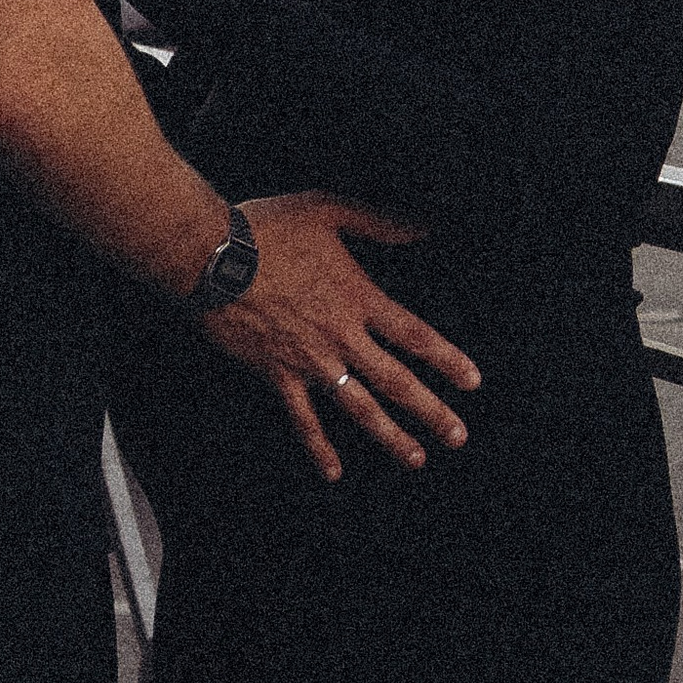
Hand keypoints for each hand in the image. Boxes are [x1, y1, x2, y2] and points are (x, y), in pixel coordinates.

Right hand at [201, 190, 480, 481]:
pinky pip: (302, 419)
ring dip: (389, 435)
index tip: (472, 382)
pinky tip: (334, 472)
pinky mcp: (276, 375)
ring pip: (358, 407)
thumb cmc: (267, 229)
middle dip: (430, 411)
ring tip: (416, 459)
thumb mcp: (328, 210)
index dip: (446, 360)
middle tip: (458, 437)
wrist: (209, 258)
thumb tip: (425, 226)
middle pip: (396, 381)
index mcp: (357, 297)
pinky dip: (318, 446)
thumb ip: (379, 221)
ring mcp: (309, 360)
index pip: (414, 336)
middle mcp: (340, 336)